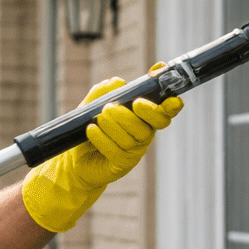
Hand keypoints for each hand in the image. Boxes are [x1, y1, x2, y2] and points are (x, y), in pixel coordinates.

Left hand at [20, 66, 183, 232]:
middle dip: (128, 116)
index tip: (171, 101)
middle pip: (147, 127)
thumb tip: (118, 82)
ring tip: (98, 119)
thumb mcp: (92, 105)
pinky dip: (102, 138)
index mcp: (143, 118)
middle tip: (108, 108)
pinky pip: (117, 152)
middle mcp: (143, 135)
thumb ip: (104, 92)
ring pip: (131, 139)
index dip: (171, 107)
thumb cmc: (91, 127)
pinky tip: (91, 130)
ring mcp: (134, 152)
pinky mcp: (121, 165)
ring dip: (112, 126)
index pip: (164, 113)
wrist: (76, 157)